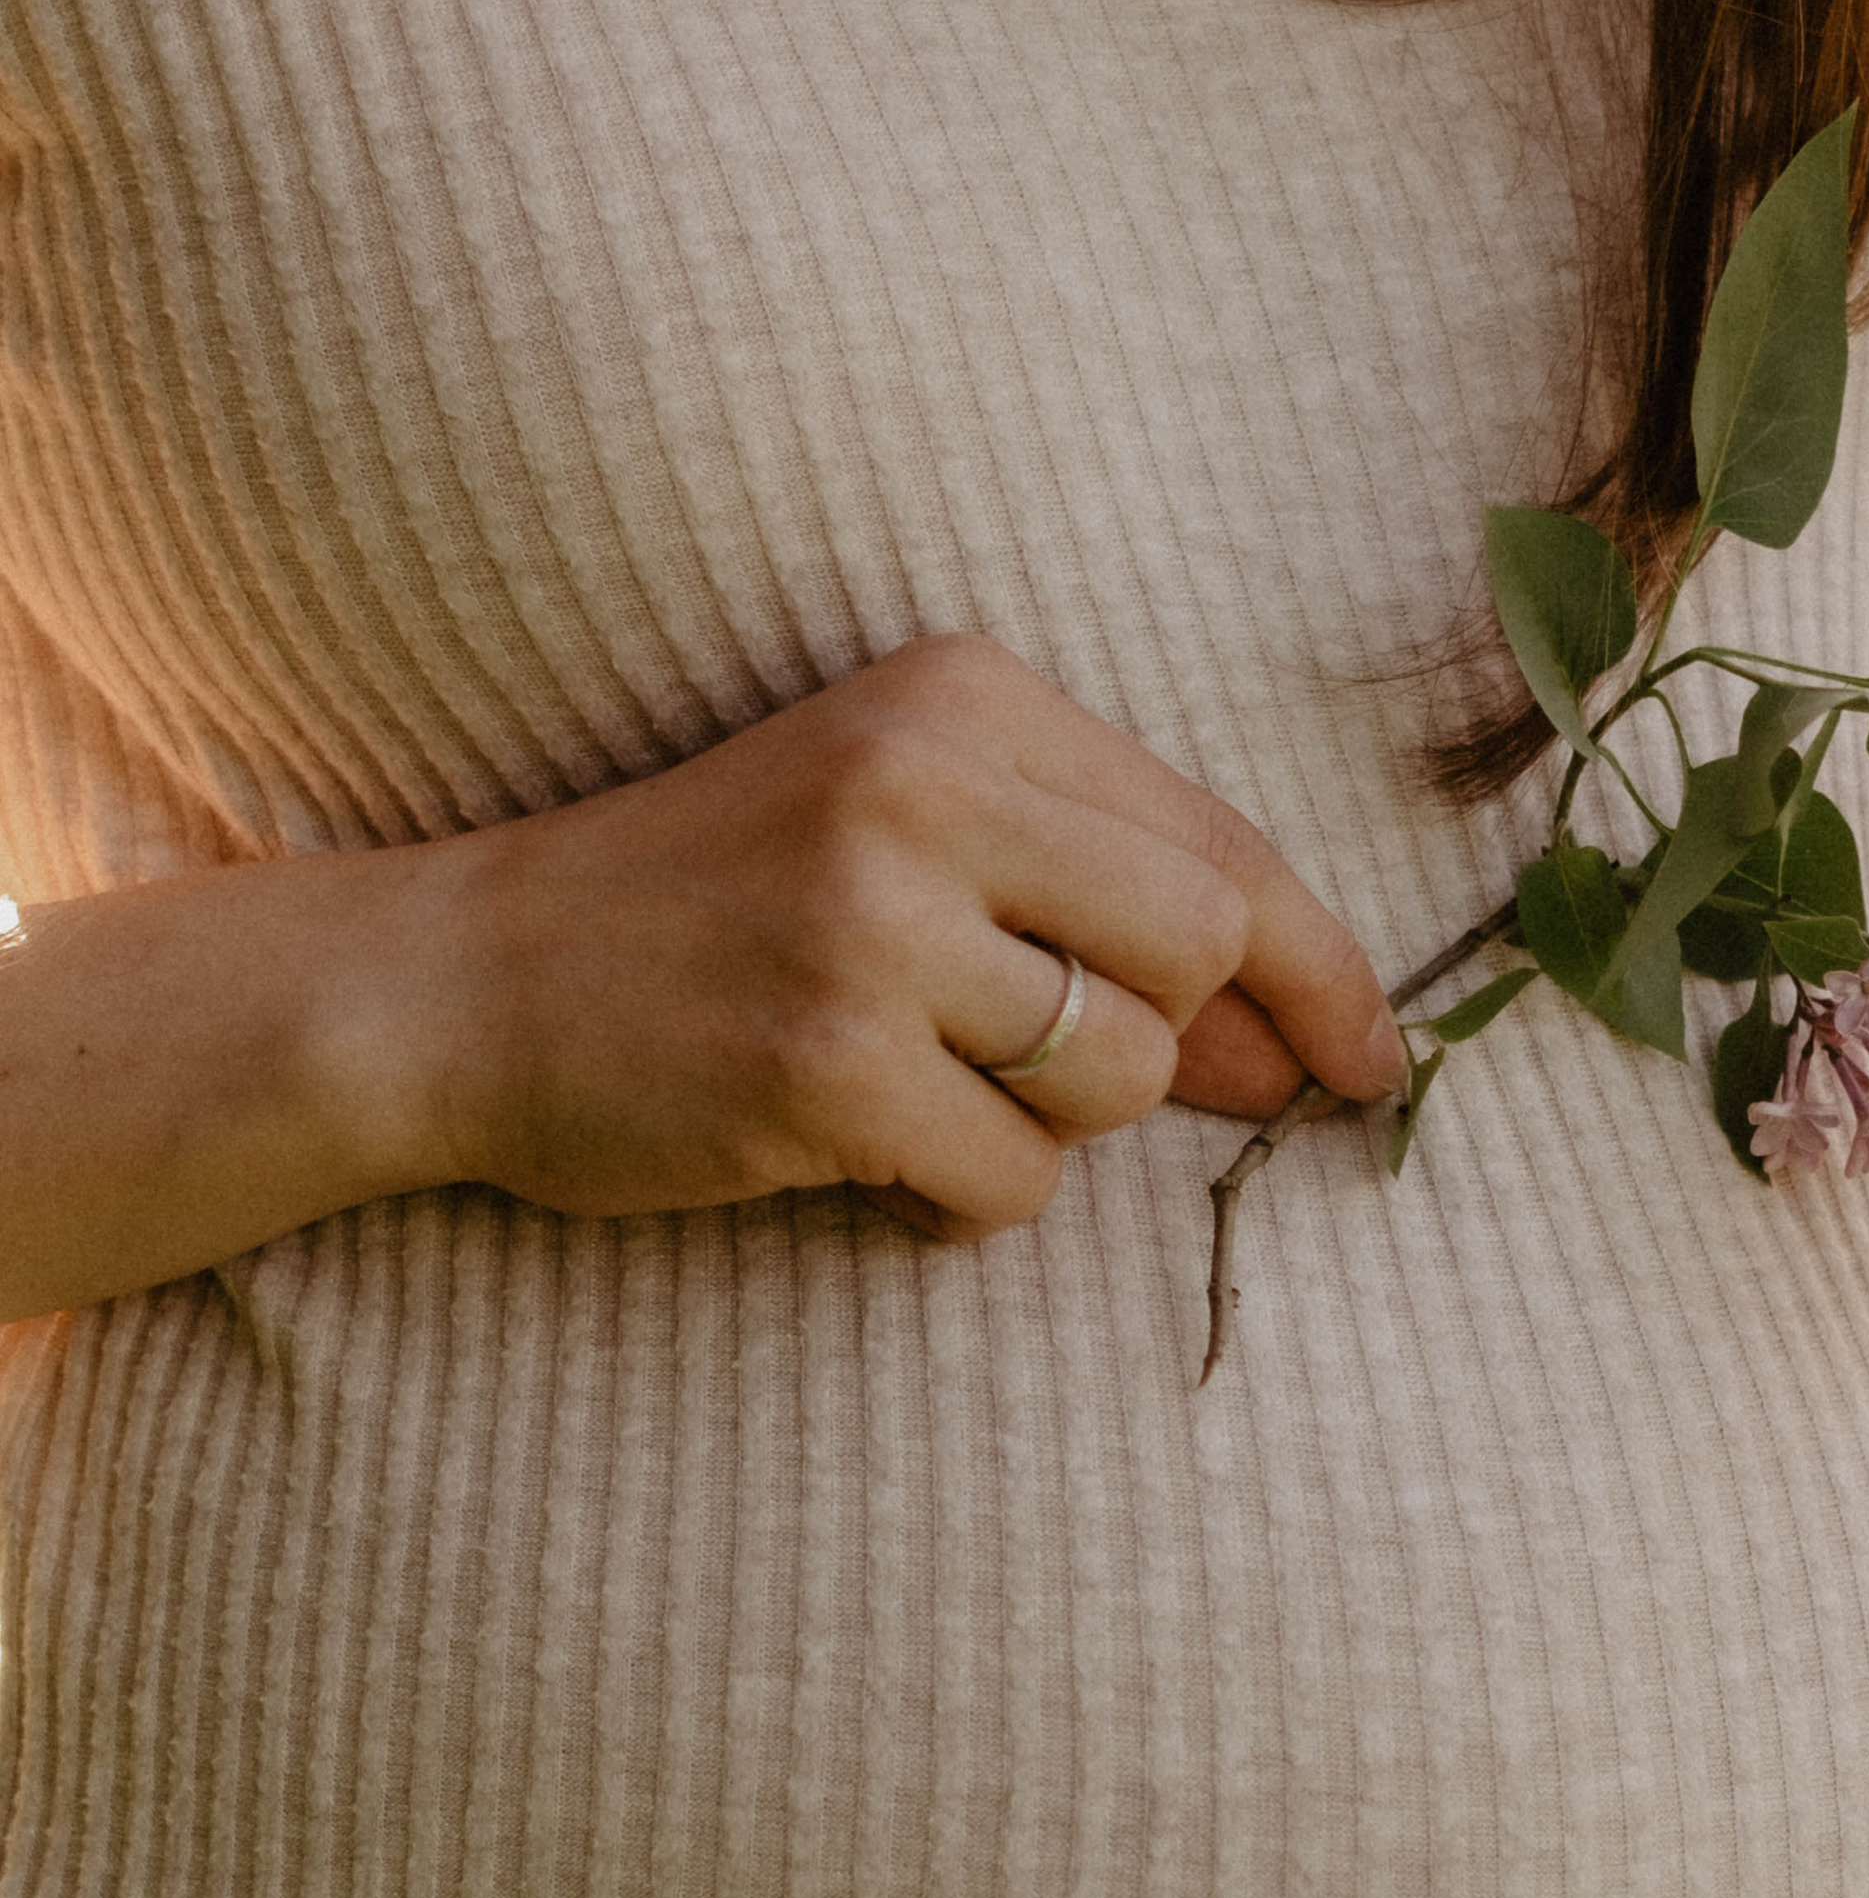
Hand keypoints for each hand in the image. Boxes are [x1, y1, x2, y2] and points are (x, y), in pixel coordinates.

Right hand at [415, 632, 1402, 1238]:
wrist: (466, 977)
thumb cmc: (713, 911)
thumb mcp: (909, 842)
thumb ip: (1103, 917)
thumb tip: (1301, 1047)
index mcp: (962, 695)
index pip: (1220, 838)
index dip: (1324, 968)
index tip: (1374, 1062)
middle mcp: (924, 784)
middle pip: (1202, 947)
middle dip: (1171, 1045)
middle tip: (1067, 1076)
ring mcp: (871, 925)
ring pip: (1118, 1074)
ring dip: (1051, 1125)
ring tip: (924, 1091)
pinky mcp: (826, 1065)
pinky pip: (1014, 1182)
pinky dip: (964, 1202)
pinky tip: (867, 1155)